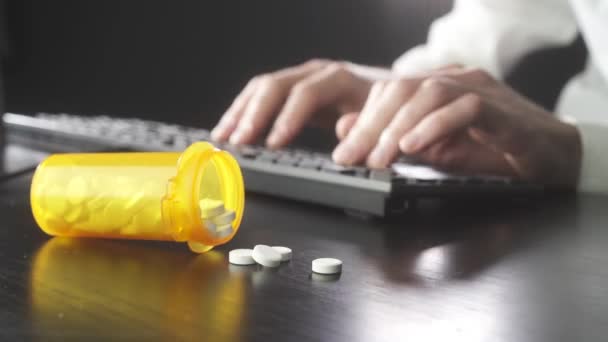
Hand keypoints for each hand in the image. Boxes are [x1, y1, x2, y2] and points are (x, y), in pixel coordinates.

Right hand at [211, 59, 385, 147]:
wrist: (390, 93)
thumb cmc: (387, 110)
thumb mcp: (385, 119)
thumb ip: (367, 126)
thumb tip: (344, 130)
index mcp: (340, 78)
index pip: (307, 92)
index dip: (288, 118)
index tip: (273, 144)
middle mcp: (316, 73)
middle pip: (276, 85)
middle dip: (254, 114)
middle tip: (237, 142)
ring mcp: (302, 78)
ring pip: (262, 87)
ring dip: (240, 113)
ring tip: (223, 138)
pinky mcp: (292, 90)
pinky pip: (261, 96)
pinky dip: (243, 113)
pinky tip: (230, 130)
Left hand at [332, 67, 581, 187]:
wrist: (551, 158)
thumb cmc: (492, 151)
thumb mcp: (432, 150)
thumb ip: (393, 140)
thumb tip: (346, 133)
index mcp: (435, 88)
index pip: (388, 92)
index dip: (362, 120)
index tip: (344, 153)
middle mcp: (454, 81)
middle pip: (402, 89)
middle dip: (371, 125)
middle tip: (351, 158)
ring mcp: (479, 90)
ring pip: (428, 93)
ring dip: (397, 127)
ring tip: (379, 158)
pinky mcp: (501, 109)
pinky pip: (464, 108)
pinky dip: (434, 126)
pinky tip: (414, 146)